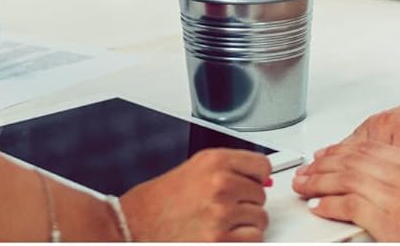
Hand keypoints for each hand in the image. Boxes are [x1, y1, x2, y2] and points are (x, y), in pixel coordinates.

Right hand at [121, 148, 271, 240]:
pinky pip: (254, 239)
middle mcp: (221, 184)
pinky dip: (242, 240)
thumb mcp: (196, 168)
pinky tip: (223, 235)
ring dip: (245, 224)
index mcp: (215, 161)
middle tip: (223, 207)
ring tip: (220, 222)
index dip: (257, 177)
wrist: (136, 224)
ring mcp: (221, 213)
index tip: (251, 183)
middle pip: (261, 195)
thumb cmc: (162, 199)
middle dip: (246, 203)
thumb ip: (231, 168)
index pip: (261, 166)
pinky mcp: (220, 240)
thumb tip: (262, 180)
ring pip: (260, 219)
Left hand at [292, 140, 399, 241]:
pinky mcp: (391, 223)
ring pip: (348, 180)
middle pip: (355, 161)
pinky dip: (331, 205)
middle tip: (307, 170)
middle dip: (325, 165)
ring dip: (320, 182)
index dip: (344, 151)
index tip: (328, 155)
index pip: (373, 149)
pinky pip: (350, 206)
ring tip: (305, 185)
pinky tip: (320, 207)